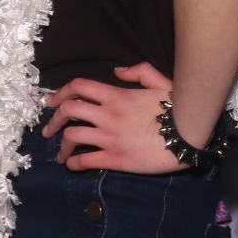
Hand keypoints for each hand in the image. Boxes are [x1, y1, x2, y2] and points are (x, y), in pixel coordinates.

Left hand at [41, 63, 181, 173]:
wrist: (187, 137)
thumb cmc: (177, 109)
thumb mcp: (161, 82)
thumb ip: (140, 72)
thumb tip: (117, 72)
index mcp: (117, 95)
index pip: (79, 87)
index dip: (61, 92)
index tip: (53, 101)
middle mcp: (108, 115)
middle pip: (68, 111)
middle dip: (54, 120)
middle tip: (50, 129)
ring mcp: (109, 137)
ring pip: (71, 137)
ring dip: (62, 146)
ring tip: (61, 153)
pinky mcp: (114, 159)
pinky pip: (84, 161)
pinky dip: (74, 163)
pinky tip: (73, 165)